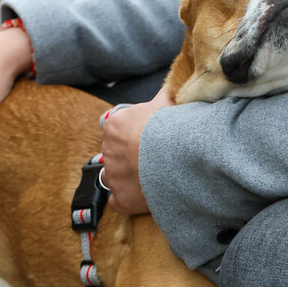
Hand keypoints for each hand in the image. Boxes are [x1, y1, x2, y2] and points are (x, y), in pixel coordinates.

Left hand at [100, 86, 174, 214]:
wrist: (179, 156)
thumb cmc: (172, 126)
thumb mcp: (168, 102)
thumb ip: (163, 95)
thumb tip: (170, 85)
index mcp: (114, 126)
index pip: (118, 129)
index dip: (134, 133)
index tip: (148, 137)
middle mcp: (108, 151)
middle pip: (116, 153)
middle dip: (131, 155)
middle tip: (154, 156)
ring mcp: (113, 177)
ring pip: (115, 176)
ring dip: (129, 176)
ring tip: (151, 176)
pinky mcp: (121, 199)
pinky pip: (118, 201)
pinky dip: (128, 199)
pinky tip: (143, 195)